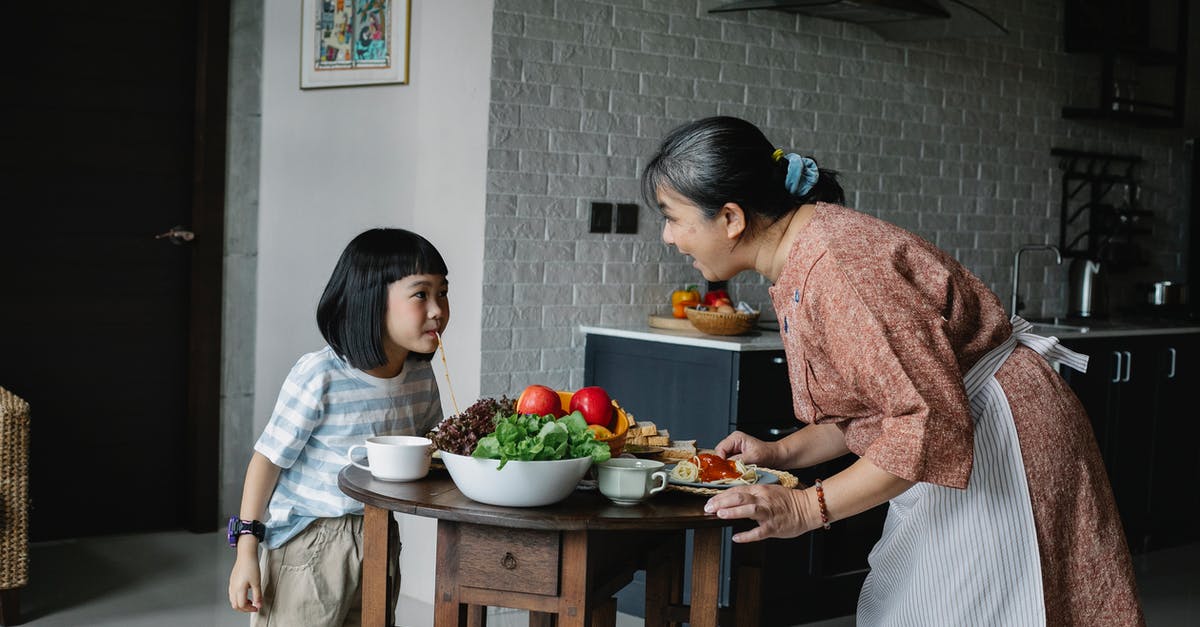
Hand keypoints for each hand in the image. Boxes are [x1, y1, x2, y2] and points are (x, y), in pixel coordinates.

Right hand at [228, 551, 262, 612]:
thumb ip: (257, 595)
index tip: (256, 608)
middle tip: (252, 607)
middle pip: (235, 605)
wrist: (246, 555)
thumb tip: (258, 605)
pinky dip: (238, 598)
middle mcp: (233, 588)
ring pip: (232, 600)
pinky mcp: (232, 581)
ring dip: (241, 603)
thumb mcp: (257, 582)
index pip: (242, 605)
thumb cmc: (251, 566)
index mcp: (239, 589)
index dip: (250, 609)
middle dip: (244, 609)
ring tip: (250, 600)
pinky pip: (232, 594)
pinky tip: (245, 593)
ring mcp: (231, 585)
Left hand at [703, 483, 817, 541]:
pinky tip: (736, 538)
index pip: (736, 490)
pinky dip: (746, 536)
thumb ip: (751, 494)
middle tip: (708, 507)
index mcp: (760, 490)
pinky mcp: (773, 527)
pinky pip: (758, 532)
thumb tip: (732, 498)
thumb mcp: (768, 491)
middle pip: (738, 497)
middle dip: (721, 502)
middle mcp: (763, 499)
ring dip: (733, 512)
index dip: (720, 495)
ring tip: (720, 515)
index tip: (709, 501)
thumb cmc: (787, 501)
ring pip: (748, 510)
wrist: (807, 508)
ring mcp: (768, 513)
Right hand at [713, 431, 777, 466]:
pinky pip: (728, 464)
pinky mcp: (735, 457)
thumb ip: (739, 461)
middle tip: (728, 472)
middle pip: (719, 454)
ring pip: (723, 460)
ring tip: (733, 472)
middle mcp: (732, 442)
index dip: (721, 460)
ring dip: (727, 467)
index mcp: (735, 438)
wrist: (775, 457)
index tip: (723, 469)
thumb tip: (728, 467)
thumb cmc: (767, 453)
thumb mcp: (753, 457)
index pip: (720, 449)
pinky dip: (730, 469)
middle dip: (723, 464)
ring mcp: (733, 450)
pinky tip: (734, 472)